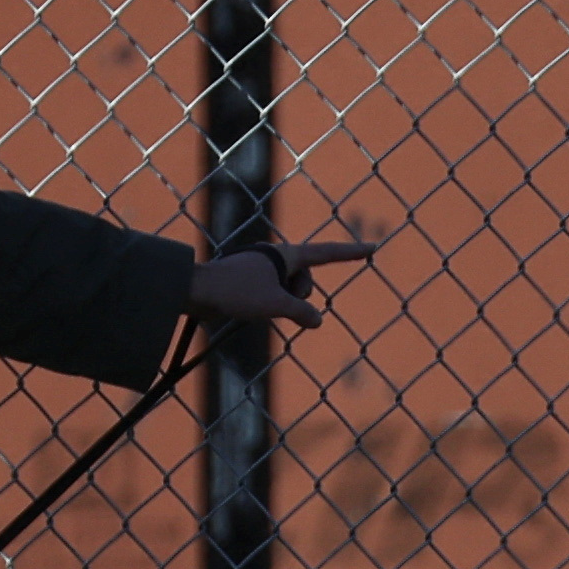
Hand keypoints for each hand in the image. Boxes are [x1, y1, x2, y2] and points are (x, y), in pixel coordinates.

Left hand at [184, 238, 378, 328]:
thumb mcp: (275, 304)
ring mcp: (263, 269)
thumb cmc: (235, 292)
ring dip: (282, 303)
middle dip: (298, 296)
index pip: (327, 253)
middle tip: (275, 302)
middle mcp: (276, 258)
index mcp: (286, 255)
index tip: (373, 247)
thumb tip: (317, 321)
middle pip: (305, 281)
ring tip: (257, 305)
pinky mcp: (250, 281)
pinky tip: (251, 309)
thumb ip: (301, 312)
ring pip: (289, 291)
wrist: (196, 291)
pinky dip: (271, 304)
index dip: (351, 252)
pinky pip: (273, 296)